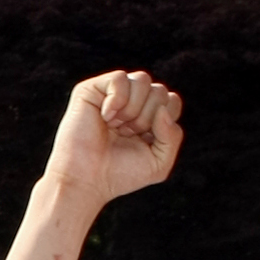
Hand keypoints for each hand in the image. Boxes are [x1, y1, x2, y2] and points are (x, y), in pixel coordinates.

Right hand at [38, 70, 182, 209]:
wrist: (86, 181)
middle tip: (125, 135)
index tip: (143, 140)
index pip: (171, 100)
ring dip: (133, 109)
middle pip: (159, 90)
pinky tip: (106, 117)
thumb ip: (172, 135)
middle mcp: (130, 102)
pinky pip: (119, 78)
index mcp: (147, 116)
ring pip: (142, 80)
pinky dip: (117, 99)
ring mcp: (110, 95)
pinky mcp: (90, 91)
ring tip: (115, 126)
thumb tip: (162, 109)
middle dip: (147, 117)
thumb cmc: (118, 174)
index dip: (164, 121)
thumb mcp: (159, 162)